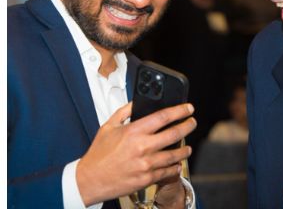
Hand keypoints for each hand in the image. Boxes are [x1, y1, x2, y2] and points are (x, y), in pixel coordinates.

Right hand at [76, 103, 196, 204]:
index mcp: (133, 131)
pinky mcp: (147, 178)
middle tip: (191, 123)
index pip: (163, 117)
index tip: (188, 108)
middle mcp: (142, 147)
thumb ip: (123, 112)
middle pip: (175, 134)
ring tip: (187, 147)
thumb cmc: (98, 154)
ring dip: (185, 150)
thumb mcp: (108, 127)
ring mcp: (146, 164)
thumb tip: (136, 103)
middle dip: (188, 126)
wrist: (91, 179)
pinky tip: (176, 164)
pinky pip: (168, 172)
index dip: (180, 111)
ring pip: (175, 155)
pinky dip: (175, 167)